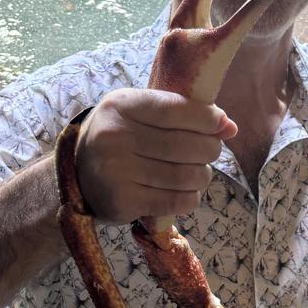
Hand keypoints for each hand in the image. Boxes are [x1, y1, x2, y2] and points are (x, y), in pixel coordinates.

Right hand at [74, 88, 237, 222]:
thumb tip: (230, 126)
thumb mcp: (140, 114)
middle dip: (210, 149)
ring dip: (203, 176)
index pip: (175, 109)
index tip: (223, 125)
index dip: (207, 119)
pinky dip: (191, 197)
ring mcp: (116, 171)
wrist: (77, 176)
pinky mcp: (122, 201)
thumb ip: (181, 113)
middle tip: (211, 152)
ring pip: (185, 175)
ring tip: (199, 173)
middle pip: (185, 145)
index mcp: (120, 106)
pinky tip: (187, 192)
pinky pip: (176, 201)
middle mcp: (114, 137)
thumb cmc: (120, 139)